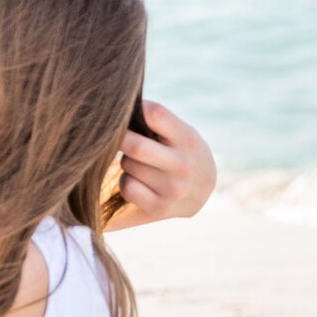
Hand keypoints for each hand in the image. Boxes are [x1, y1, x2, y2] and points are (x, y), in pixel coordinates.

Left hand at [105, 101, 216, 229]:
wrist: (202, 190)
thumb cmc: (180, 150)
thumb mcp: (180, 132)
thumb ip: (156, 120)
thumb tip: (119, 108)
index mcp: (187, 138)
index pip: (155, 114)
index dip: (136, 108)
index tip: (127, 110)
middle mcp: (183, 164)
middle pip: (136, 146)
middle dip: (120, 138)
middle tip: (114, 135)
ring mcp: (173, 188)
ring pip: (128, 165)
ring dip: (125, 160)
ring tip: (137, 161)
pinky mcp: (161, 207)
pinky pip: (127, 187)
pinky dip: (126, 181)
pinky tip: (137, 179)